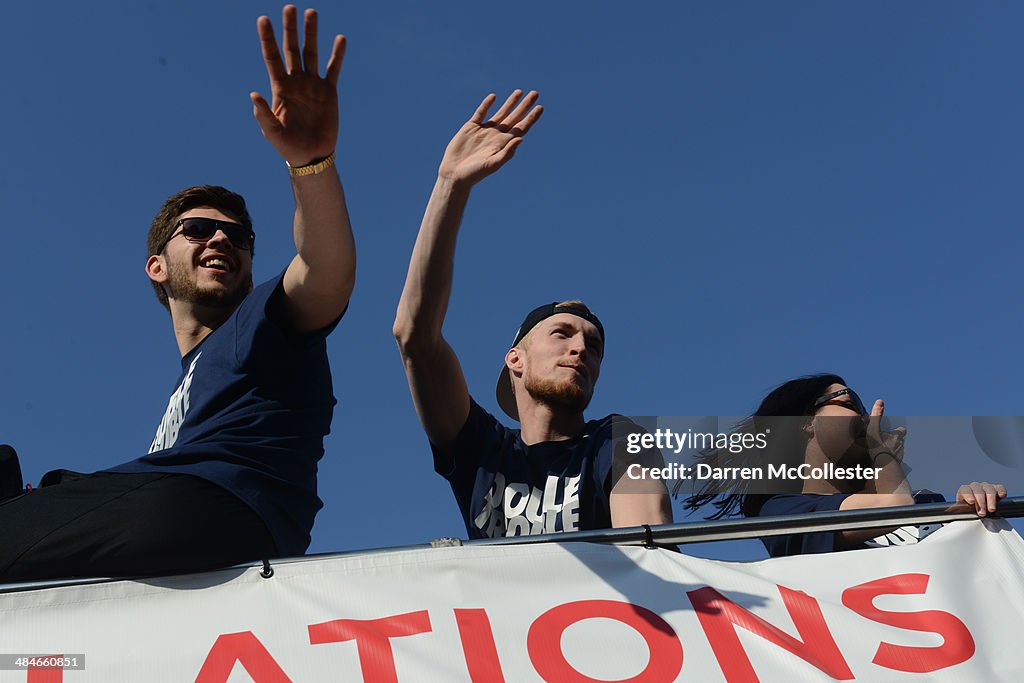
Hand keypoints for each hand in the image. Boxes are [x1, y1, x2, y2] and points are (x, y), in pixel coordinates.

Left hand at [251, 5, 343, 166]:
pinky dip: (337, 55)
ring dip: (311, 33)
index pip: (272, 57)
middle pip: (291, 49)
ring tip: (312, 12)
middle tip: (289, 8)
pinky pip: (334, 69)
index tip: (263, 19)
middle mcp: (296, 81)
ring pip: (312, 53)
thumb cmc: (289, 146)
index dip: (268, 39)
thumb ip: (263, 115)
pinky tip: (340, 39)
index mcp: (280, 88)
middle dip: (290, 28)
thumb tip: (254, 94)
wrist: (312, 155)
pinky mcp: (329, 92)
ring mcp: (313, 85)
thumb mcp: (272, 133)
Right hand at [438, 90, 543, 185]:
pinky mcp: (471, 127)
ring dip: (510, 102)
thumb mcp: (493, 164)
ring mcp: (484, 130)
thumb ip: (507, 152)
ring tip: (519, 91)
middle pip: (514, 117)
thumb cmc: (475, 173)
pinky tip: (493, 96)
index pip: (521, 128)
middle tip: (535, 94)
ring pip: (501, 113)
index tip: (540, 107)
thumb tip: (521, 138)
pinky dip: (487, 104)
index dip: (531, 118)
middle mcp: (496, 135)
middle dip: (524, 106)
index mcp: (504, 144)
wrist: (454, 174)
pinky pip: (481, 113)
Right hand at [865, 399, 905, 464]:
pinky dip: (891, 460)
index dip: (898, 431)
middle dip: (894, 441)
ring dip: (892, 451)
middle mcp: (900, 444)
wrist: (882, 465)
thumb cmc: (877, 446)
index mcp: (896, 436)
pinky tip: (884, 462)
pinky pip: (896, 460)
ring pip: (898, 450)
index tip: (893, 431)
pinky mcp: (898, 464)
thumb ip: (876, 415)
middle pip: (899, 441)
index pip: (901, 430)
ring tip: (883, 454)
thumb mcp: (873, 428)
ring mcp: (900, 455)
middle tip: (885, 443)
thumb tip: (880, 401)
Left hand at [956, 481, 1006, 516]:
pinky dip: (1001, 491)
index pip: (965, 489)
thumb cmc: (969, 511)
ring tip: (991, 509)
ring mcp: (986, 487)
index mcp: (965, 491)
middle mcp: (975, 487)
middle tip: (982, 513)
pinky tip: (1001, 496)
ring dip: (990, 500)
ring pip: (989, 489)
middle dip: (980, 502)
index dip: (968, 494)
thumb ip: (957, 510)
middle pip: (977, 490)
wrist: (979, 510)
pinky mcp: (997, 489)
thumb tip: (950, 512)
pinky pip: (1000, 488)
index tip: (971, 502)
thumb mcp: (962, 510)